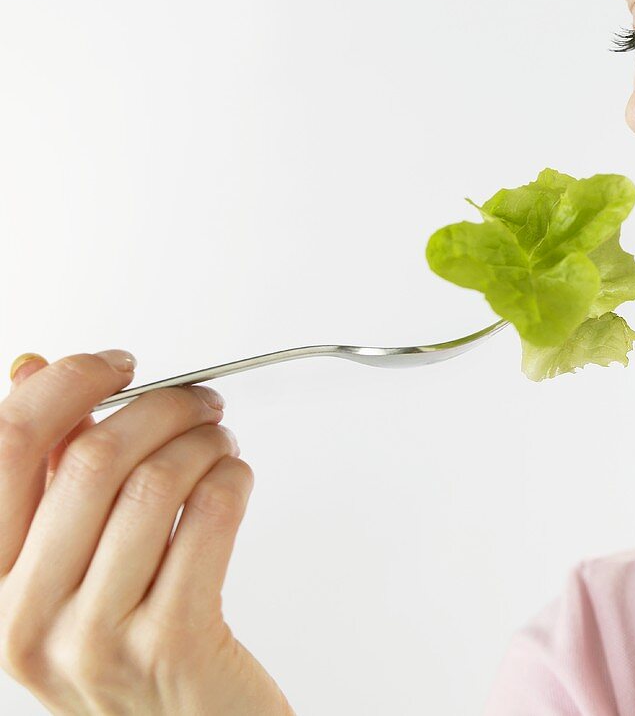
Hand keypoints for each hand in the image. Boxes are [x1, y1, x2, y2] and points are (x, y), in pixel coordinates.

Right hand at [0, 350, 293, 714]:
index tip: (115, 364)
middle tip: (199, 404)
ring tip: (221, 446)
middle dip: (161, 407)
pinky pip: (208, 519)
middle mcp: (25, 616)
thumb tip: (32, 369)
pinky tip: (235, 481)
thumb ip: (50, 476)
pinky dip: (233, 480)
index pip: (6, 448)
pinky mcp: (171, 644)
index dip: (66, 384)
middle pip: (92, 457)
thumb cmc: (134, 647)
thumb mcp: (68, 566)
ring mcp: (95, 637)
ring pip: (155, 483)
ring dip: (205, 443)